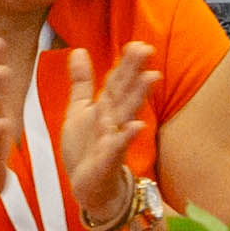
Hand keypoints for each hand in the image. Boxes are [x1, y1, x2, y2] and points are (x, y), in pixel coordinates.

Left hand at [50, 40, 160, 230]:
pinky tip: (137, 125)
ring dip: (138, 97)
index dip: (125, 63)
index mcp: (106, 107)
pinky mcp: (107, 159)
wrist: (90, 187)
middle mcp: (112, 120)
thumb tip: (78, 49)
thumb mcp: (80, 110)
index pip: (117, 81)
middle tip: (147, 49)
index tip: (137, 43)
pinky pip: (118, 146)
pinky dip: (127, 136)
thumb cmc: (88, 147)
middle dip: (134, 71)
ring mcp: (112, 139)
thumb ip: (82, 81)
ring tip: (151, 77)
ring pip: (126, 114)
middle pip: (124, 92)